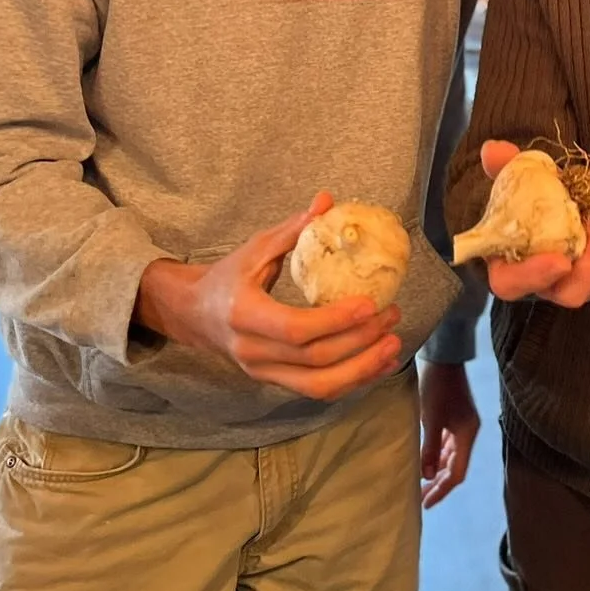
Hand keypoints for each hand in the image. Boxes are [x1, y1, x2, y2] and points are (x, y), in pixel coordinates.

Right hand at [135, 191, 402, 402]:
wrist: (196, 315)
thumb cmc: (229, 276)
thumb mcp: (255, 248)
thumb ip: (293, 229)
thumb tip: (327, 200)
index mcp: (244, 315)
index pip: (294, 329)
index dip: (334, 321)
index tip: (369, 303)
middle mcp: (252, 352)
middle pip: (313, 360)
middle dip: (359, 341)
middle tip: (390, 315)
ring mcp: (263, 373)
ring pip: (319, 386)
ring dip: (362, 368)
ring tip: (393, 343)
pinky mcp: (275, 382)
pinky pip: (318, 390)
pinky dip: (353, 380)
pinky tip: (379, 364)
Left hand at [418, 361, 479, 508]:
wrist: (443, 356)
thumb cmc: (437, 387)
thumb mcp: (431, 418)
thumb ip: (430, 448)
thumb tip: (426, 477)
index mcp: (467, 434)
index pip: (457, 473)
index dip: (442, 490)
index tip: (425, 504)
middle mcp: (468, 432)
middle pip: (455, 466)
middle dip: (439, 483)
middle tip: (420, 498)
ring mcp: (462, 424)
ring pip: (451, 456)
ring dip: (437, 470)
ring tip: (421, 483)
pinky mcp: (455, 416)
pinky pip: (447, 444)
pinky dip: (437, 455)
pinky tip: (426, 460)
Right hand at [479, 141, 589, 307]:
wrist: (544, 208)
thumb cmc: (520, 202)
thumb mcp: (510, 182)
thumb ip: (504, 168)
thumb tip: (493, 149)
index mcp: (509, 268)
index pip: (513, 283)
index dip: (534, 276)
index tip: (559, 260)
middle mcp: (544, 284)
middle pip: (569, 292)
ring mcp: (575, 282)